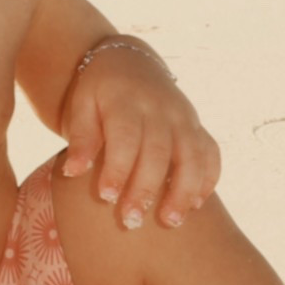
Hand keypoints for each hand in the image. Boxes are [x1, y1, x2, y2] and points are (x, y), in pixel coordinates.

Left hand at [59, 37, 219, 228]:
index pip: (126, 137)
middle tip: (131, 221)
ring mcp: (184, 117)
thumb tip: (73, 172)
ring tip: (171, 222)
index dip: (118, 168)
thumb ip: (80, 137)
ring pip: (192, 155)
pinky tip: (196, 205)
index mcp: (126, 101)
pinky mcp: (197, 126)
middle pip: (159, 151)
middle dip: (146, 189)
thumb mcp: (81, 105)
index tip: (106, 197)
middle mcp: (160, 109)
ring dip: (184, 190)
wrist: (129, 62)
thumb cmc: (98, 92)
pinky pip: (211, 153)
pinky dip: (208, 179)